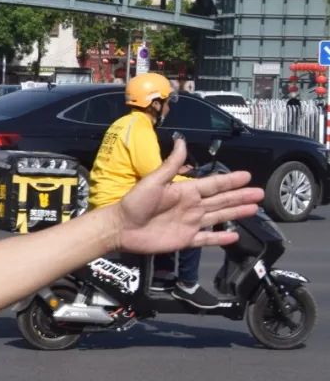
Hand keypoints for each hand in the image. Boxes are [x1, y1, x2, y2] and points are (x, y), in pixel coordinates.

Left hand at [111, 137, 262, 254]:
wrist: (121, 228)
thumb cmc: (134, 203)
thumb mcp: (153, 180)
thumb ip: (171, 165)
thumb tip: (181, 141)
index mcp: (185, 191)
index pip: (213, 184)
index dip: (230, 180)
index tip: (247, 176)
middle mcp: (191, 206)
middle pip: (221, 200)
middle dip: (241, 196)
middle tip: (260, 193)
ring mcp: (189, 223)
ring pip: (219, 217)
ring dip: (236, 212)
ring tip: (254, 209)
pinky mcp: (185, 240)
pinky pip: (206, 238)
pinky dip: (220, 238)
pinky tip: (235, 236)